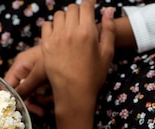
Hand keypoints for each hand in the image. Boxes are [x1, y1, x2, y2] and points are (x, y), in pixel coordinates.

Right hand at [4, 46, 51, 116]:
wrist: (75, 52)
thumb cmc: (55, 57)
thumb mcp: (39, 74)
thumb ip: (26, 87)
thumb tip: (14, 101)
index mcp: (19, 66)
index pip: (7, 84)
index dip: (9, 98)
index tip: (16, 110)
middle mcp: (24, 71)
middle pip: (21, 92)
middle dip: (32, 102)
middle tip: (40, 112)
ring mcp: (34, 75)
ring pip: (32, 94)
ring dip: (41, 100)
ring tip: (51, 100)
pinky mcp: (42, 79)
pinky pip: (41, 92)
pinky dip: (47, 96)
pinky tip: (55, 95)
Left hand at [41, 0, 115, 128]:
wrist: (74, 94)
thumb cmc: (93, 76)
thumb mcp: (107, 53)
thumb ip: (109, 29)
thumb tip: (108, 9)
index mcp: (87, 32)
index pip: (86, 5)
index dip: (89, 4)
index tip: (91, 7)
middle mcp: (70, 32)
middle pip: (72, 8)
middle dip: (78, 12)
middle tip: (82, 22)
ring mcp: (55, 38)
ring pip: (58, 15)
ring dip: (65, 18)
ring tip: (70, 29)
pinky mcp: (45, 45)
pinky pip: (46, 25)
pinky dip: (53, 26)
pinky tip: (59, 35)